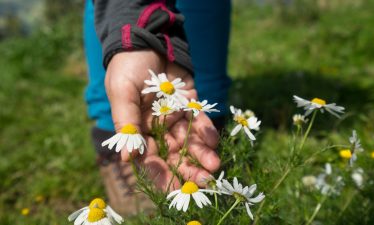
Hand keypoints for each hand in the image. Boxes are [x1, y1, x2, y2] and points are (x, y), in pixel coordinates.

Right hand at [105, 50, 220, 190]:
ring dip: (202, 154)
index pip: (150, 159)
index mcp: (138, 129)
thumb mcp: (122, 91)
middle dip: (189, 169)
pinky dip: (207, 131)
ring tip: (215, 166)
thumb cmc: (128, 65)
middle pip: (174, 154)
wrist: (148, 38)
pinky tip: (214, 141)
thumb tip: (127, 158)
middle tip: (206, 181)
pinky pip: (200, 121)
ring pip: (190, 141)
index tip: (176, 189)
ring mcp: (175, 116)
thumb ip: (127, 122)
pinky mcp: (190, 104)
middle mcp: (157, 127)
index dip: (162, 174)